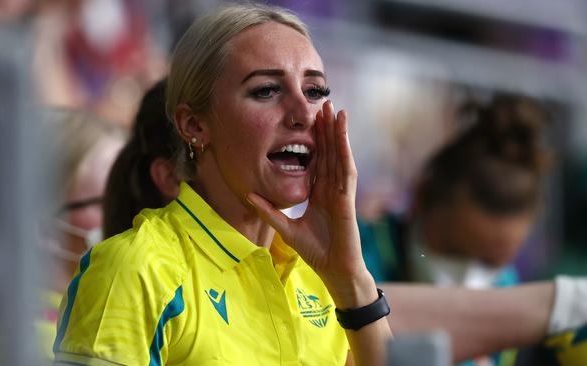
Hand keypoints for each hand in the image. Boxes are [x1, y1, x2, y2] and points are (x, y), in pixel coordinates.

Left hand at [247, 100, 367, 282]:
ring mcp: (341, 191)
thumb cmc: (316, 251)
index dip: (313, 139)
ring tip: (334, 107)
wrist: (334, 269)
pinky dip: (344, 147)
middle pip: (328, 151)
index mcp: (319, 192)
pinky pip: (346, 168)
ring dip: (336, 131)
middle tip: (321, 102)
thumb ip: (269, 211)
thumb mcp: (286, 227)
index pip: (316, 159)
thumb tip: (248, 195)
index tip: (306, 120)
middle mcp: (331, 187)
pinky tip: (342, 130)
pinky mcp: (347, 197)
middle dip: (325, 127)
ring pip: (339, 154)